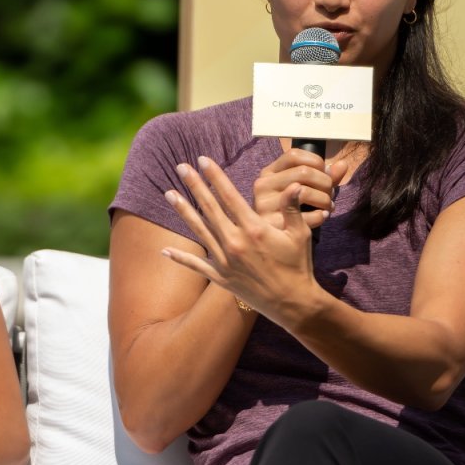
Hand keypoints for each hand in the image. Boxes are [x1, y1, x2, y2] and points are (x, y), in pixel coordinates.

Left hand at [162, 156, 319, 323]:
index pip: (229, 195)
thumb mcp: (300, 235)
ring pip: (199, 230)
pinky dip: (180, 258)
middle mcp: (235, 242)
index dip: (215, 176)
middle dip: (194, 185)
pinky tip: (164, 250)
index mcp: (254, 229)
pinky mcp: (221, 278)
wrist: (293, 304)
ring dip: (183, 211)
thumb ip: (292, 208)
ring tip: (169, 193)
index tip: (203, 160)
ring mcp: (225, 261)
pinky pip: (197, 265)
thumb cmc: (298, 266)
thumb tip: (293, 184)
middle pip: (209, 208)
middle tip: (180, 167)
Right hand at [253, 147, 348, 229]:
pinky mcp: (271, 223)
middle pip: (303, 172)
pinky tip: (322, 216)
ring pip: (304, 192)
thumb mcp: (304, 188)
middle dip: (325, 182)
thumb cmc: (292, 209)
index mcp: (269, 172)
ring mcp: (264, 204)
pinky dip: (320, 216)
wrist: (274, 240)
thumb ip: (324, 176)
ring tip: (328, 206)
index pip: (294, 155)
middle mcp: (262, 184)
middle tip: (330, 194)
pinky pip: (304, 215)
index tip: (325, 173)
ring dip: (324, 199)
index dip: (316, 161)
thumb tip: (343, 164)